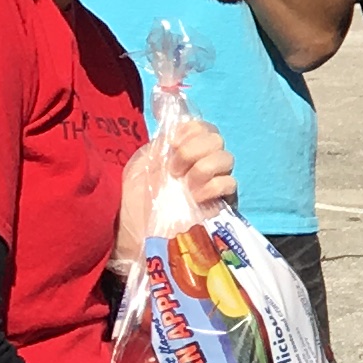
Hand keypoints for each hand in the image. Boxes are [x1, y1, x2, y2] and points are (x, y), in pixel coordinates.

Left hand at [116, 116, 236, 268]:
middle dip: (193, 149)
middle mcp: (201, 165)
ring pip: (226, 158)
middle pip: (217, 139)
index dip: (191, 130)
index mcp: (182, 153)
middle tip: (173, 169)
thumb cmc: (132, 201)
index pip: (203, 128)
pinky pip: (230, 184)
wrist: (131, 234)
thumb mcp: (140, 164)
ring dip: (202, 167)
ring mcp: (213, 185)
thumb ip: (161, 144)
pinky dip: (213, 186)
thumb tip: (178, 130)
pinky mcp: (222, 205)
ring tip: (185, 184)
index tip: (172, 143)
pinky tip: (196, 197)